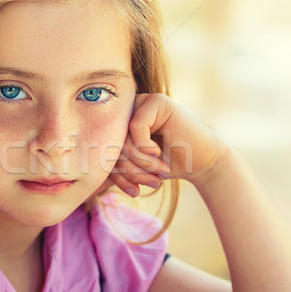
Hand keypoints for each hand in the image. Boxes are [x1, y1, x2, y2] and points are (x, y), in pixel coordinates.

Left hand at [109, 93, 224, 196]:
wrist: (202, 162)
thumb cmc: (168, 165)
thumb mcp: (135, 170)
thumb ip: (114, 169)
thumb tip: (88, 182)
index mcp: (119, 124)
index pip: (103, 150)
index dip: (116, 174)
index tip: (133, 191)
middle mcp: (128, 110)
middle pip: (111, 144)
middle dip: (129, 170)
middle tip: (151, 182)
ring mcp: (141, 102)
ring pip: (122, 137)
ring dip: (140, 162)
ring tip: (158, 171)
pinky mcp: (156, 101)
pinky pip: (135, 127)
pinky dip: (145, 147)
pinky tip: (159, 152)